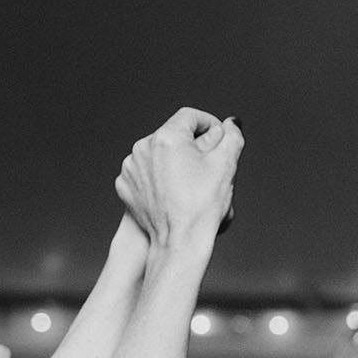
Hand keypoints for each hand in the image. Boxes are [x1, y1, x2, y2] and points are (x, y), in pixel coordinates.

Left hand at [116, 108, 244, 248]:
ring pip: (158, 153)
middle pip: (173, 135)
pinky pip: (145, 172)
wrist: (179, 241)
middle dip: (192, 145)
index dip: (209, 124)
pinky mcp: (125, 185)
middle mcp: (143, 147)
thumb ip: (231, 136)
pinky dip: (159, 177)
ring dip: (174, 160)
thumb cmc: (203, 205)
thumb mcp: (226, 165)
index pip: (190, 116)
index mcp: (167, 137)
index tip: (219, 139)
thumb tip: (231, 124)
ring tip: (191, 181)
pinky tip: (173, 191)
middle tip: (209, 164)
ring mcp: (131, 167)